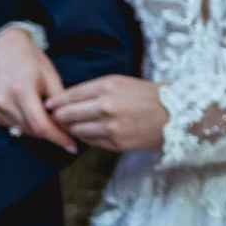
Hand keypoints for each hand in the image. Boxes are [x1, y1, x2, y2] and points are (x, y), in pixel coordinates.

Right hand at [0, 27, 75, 152]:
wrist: (1, 50)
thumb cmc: (30, 60)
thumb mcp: (50, 75)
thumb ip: (60, 100)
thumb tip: (71, 123)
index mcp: (21, 90)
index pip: (41, 125)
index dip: (58, 138)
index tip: (73, 146)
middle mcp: (3, 102)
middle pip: (32, 130)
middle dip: (51, 132)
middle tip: (65, 128)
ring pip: (22, 130)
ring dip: (37, 128)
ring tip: (47, 114)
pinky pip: (11, 126)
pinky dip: (24, 123)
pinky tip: (30, 110)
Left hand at [47, 75, 167, 152]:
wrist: (176, 114)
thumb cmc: (149, 96)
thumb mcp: (122, 83)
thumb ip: (95, 90)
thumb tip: (67, 100)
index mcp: (108, 86)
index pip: (70, 94)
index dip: (56, 101)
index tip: (49, 105)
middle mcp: (106, 105)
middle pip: (67, 114)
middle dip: (58, 117)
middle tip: (54, 118)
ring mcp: (110, 126)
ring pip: (76, 130)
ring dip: (70, 129)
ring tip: (70, 127)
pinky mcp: (115, 143)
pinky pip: (90, 142)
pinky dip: (85, 138)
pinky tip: (87, 134)